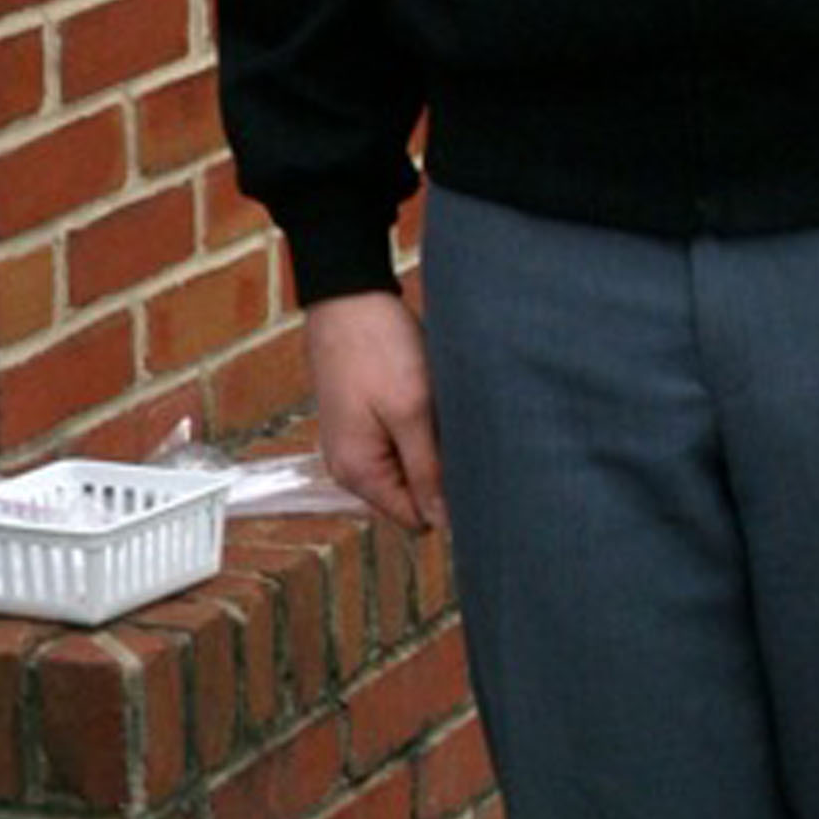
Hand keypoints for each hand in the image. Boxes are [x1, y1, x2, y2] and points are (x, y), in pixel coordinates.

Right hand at [303, 288, 444, 532]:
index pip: (415, 519)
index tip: (472, 467)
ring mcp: (353, 443)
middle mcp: (349, 466)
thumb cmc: (376, 348)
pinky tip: (424, 398)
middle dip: (439, 470)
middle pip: (411, 495)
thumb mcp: (410, 411)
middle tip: (456, 430)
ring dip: (430, 446)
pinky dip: (417, 427)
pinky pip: (399, 442)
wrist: (346, 295)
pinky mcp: (361, 421)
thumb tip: (443, 523)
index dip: (448, 501)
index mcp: (357, 472)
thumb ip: (427, 471)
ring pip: (409, 466)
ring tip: (437, 408)